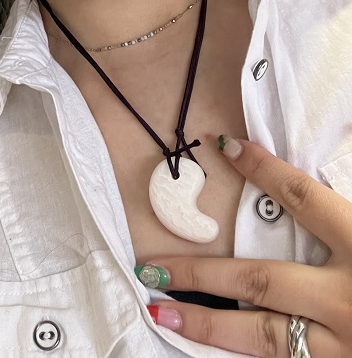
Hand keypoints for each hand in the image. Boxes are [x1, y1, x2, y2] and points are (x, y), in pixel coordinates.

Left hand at [138, 138, 351, 355]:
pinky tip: (210, 349)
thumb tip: (307, 187)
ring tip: (161, 311)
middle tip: (152, 266)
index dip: (264, 170)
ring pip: (265, 336)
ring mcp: (348, 347)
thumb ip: (346, 211)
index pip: (306, 198)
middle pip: (263, 280)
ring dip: (208, 325)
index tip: (227, 146)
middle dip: (202, 271)